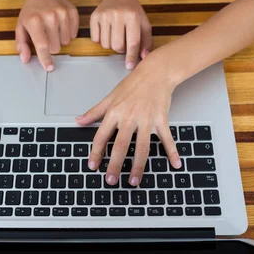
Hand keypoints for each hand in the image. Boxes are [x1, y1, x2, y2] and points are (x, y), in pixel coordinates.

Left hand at [16, 0, 78, 70]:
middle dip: (51, 47)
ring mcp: (63, 14)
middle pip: (55, 47)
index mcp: (34, 21)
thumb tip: (25, 59)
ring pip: (65, 42)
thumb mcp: (21, 25)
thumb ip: (22, 44)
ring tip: (53, 29)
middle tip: (46, 37)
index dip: (46, 59)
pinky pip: (73, 34)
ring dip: (59, 40)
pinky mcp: (73, 13)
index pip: (42, 46)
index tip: (49, 68)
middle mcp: (49, 17)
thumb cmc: (32, 10)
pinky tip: (61, 25)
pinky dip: (68, 34)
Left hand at [75, 50, 181, 185]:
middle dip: (115, 165)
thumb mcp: (110, 97)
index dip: (96, 152)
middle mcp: (129, 118)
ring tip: (133, 181)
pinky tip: (175, 164)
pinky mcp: (161, 120)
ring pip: (142, 148)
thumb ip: (94, 112)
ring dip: (138, 166)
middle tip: (111, 181)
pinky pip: (166, 139)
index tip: (93, 166)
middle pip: (121, 146)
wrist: (156, 72)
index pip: (102, 136)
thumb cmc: (133, 85)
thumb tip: (78, 121)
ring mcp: (146, 120)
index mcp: (115, 113)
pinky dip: (172, 152)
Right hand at [90, 0, 151, 69]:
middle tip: (123, 42)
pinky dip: (101, 40)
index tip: (129, 66)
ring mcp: (104, 15)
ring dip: (111, 45)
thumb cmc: (133, 12)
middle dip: (121, 49)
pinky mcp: (94, 16)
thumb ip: (146, 41)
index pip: (132, 42)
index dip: (131, 56)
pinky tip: (106, 31)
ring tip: (115, 35)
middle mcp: (118, 14)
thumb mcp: (144, 24)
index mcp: (133, 16)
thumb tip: (144, 57)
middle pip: (117, 46)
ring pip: (105, 44)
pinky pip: (95, 39)